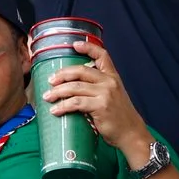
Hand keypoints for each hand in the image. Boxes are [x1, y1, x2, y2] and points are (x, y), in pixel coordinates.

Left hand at [44, 37, 150, 164]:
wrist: (131, 133)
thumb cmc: (119, 117)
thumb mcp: (113, 96)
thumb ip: (98, 88)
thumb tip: (74, 88)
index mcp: (113, 77)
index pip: (101, 55)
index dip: (88, 47)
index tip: (74, 44)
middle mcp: (109, 82)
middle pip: (80, 71)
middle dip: (62, 75)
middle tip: (50, 81)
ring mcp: (105, 93)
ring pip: (75, 87)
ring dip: (58, 92)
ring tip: (48, 97)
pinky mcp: (100, 106)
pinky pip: (76, 103)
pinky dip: (63, 106)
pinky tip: (55, 110)